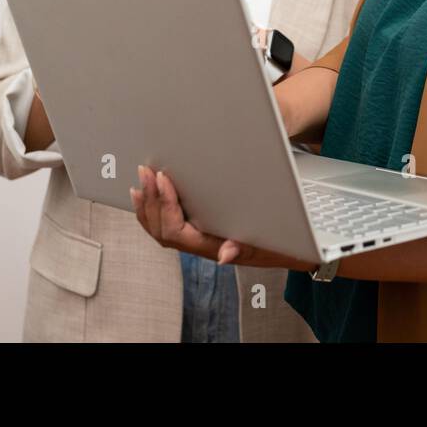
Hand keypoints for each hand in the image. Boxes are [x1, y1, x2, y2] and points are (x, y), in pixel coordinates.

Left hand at [129, 165, 314, 271]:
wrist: (286, 249)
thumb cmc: (274, 243)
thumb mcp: (265, 242)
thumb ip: (244, 247)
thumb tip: (225, 255)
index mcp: (209, 247)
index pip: (176, 231)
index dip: (166, 205)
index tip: (163, 179)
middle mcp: (196, 246)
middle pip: (161, 229)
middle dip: (151, 199)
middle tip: (146, 171)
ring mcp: (192, 239)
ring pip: (158, 227)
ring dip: (147, 202)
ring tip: (141, 179)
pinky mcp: (194, 230)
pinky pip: (163, 224)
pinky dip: (151, 208)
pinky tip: (144, 194)